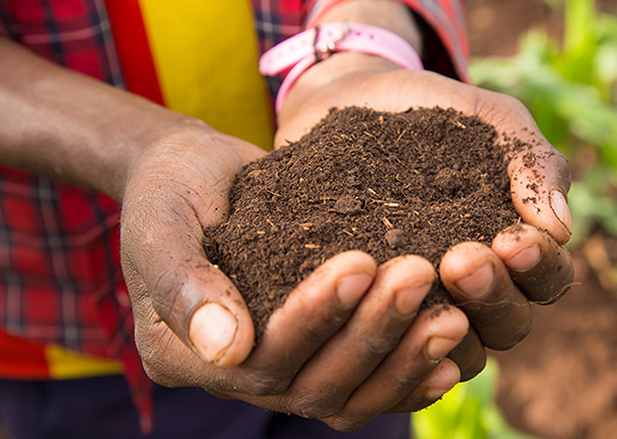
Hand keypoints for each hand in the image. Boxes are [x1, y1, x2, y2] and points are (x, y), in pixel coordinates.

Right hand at [119, 124, 468, 430]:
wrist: (196, 176)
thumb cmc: (169, 189)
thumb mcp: (160, 221)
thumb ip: (181, 282)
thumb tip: (226, 350)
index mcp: (186, 355)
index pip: (258, 360)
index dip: (313, 317)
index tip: (361, 261)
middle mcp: (238, 377)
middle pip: (314, 386)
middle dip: (372, 334)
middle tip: (420, 276)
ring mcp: (283, 370)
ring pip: (350, 394)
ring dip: (404, 356)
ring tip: (454, 315)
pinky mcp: (319, 352)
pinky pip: (368, 383)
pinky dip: (411, 372)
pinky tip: (455, 345)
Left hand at [277, 52, 574, 379]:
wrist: (352, 102)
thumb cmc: (432, 113)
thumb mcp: (489, 122)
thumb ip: (531, 163)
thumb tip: (561, 227)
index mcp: (515, 253)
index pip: (547, 280)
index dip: (538, 268)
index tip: (515, 241)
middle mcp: (474, 292)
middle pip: (506, 323)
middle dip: (491, 294)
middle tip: (462, 260)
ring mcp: (422, 306)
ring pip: (451, 345)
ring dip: (444, 323)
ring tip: (419, 279)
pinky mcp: (367, 308)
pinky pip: (385, 344)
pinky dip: (385, 334)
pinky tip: (368, 305)